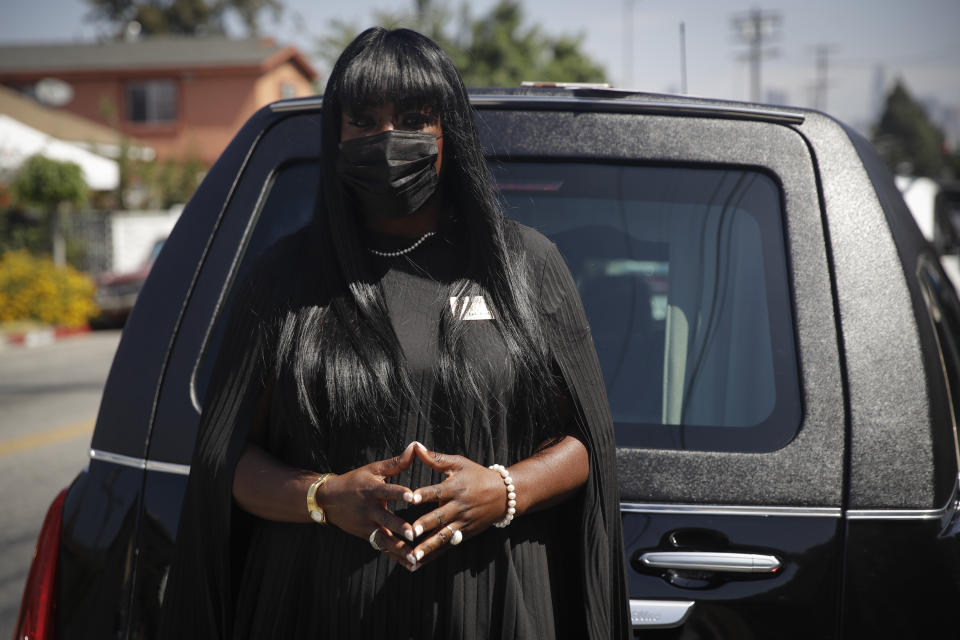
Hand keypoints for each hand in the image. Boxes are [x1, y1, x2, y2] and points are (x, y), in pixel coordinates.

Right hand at [321, 441, 422, 569]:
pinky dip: (397, 557)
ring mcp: (367, 526)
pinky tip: (412, 566)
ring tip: (416, 558)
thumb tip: (415, 446)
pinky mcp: (367, 536)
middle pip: (386, 520)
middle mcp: (369, 510)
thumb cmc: (356, 481)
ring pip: (385, 540)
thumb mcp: (373, 469)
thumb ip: (397, 462)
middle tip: (415, 534)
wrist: (328, 499)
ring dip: (400, 549)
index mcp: (372, 490)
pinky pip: (383, 548)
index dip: (399, 493)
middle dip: (400, 528)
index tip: (412, 496)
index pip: (387, 491)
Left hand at [407, 445, 508, 566]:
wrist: (504, 495)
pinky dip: (434, 555)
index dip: (424, 493)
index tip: (411, 497)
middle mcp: (459, 506)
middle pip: (440, 516)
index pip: (437, 490)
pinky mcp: (465, 534)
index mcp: (455, 487)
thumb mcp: (459, 463)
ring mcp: (463, 522)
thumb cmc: (477, 475)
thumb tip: (416, 446)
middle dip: (425, 525)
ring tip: (413, 556)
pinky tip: (419, 564)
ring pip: (443, 536)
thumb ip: (436, 458)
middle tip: (410, 532)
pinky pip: (448, 545)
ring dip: (428, 546)